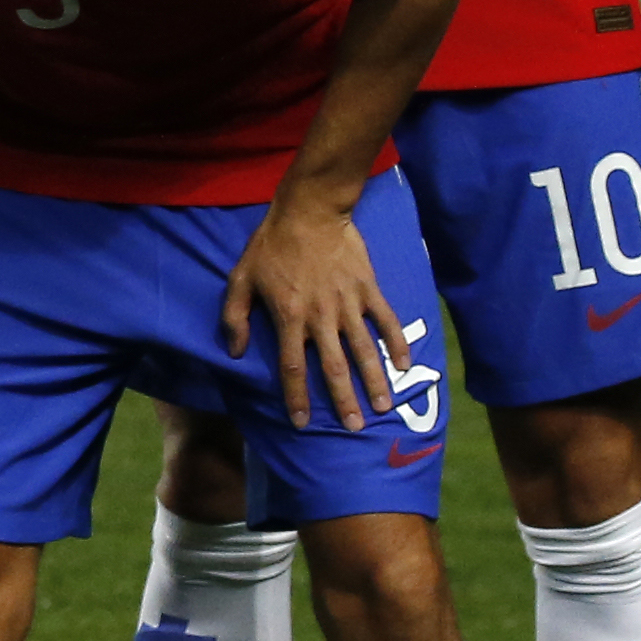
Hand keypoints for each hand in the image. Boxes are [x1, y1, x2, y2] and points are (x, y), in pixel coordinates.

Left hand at [219, 194, 412, 432]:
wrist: (309, 211)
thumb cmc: (270, 245)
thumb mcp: (240, 278)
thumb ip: (234, 317)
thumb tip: (234, 352)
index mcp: (289, 317)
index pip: (292, 367)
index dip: (296, 397)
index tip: (301, 423)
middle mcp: (321, 317)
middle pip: (333, 367)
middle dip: (343, 401)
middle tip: (353, 428)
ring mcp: (348, 304)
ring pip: (364, 350)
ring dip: (374, 380)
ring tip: (381, 406)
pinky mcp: (369, 289)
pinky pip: (387, 321)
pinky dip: (398, 343)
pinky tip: (405, 364)